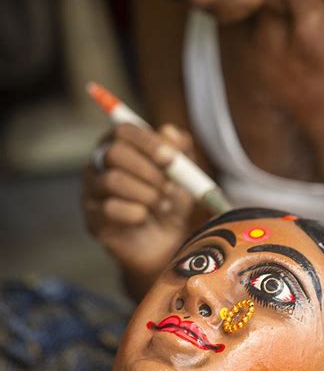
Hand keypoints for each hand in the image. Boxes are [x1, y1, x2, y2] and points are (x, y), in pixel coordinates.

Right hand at [83, 123, 195, 289]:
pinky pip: (110, 209)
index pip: (123, 130)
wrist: (167, 239)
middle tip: (169, 186)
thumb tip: (169, 132)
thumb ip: (181, 148)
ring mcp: (91, 189)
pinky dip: (135, 213)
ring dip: (145, 194)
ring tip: (163, 204)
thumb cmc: (171, 197)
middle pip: (113, 153)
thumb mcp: (185, 171)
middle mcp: (99, 162)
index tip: (171, 159)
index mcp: (120, 143)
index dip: (147, 142)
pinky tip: (144, 217)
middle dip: (147, 170)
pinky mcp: (92, 217)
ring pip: (112, 181)